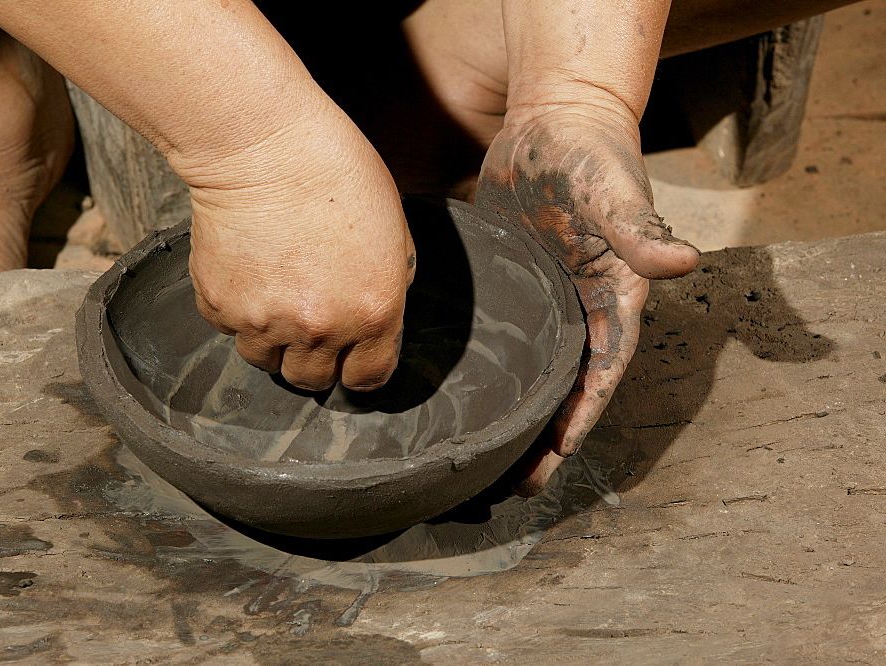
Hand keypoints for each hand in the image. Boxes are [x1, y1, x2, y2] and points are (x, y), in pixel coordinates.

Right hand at [185, 107, 414, 391]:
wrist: (264, 145)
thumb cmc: (337, 171)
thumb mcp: (395, 231)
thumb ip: (388, 285)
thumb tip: (376, 316)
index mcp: (373, 313)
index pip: (368, 378)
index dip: (361, 369)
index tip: (354, 361)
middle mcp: (319, 329)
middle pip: (312, 379)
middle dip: (316, 359)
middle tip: (312, 325)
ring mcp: (264, 321)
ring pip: (265, 361)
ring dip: (273, 341)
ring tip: (277, 297)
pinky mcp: (221, 305)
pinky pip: (230, 328)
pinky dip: (238, 311)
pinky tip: (249, 271)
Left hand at [476, 104, 699, 494]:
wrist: (554, 123)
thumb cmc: (592, 155)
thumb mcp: (614, 191)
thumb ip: (640, 230)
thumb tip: (683, 260)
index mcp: (611, 301)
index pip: (599, 375)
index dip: (577, 421)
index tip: (552, 462)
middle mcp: (577, 311)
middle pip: (561, 389)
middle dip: (539, 439)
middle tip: (506, 486)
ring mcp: (540, 301)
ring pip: (526, 373)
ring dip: (508, 416)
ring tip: (475, 459)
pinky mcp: (507, 286)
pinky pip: (496, 338)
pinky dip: (480, 372)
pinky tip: (451, 397)